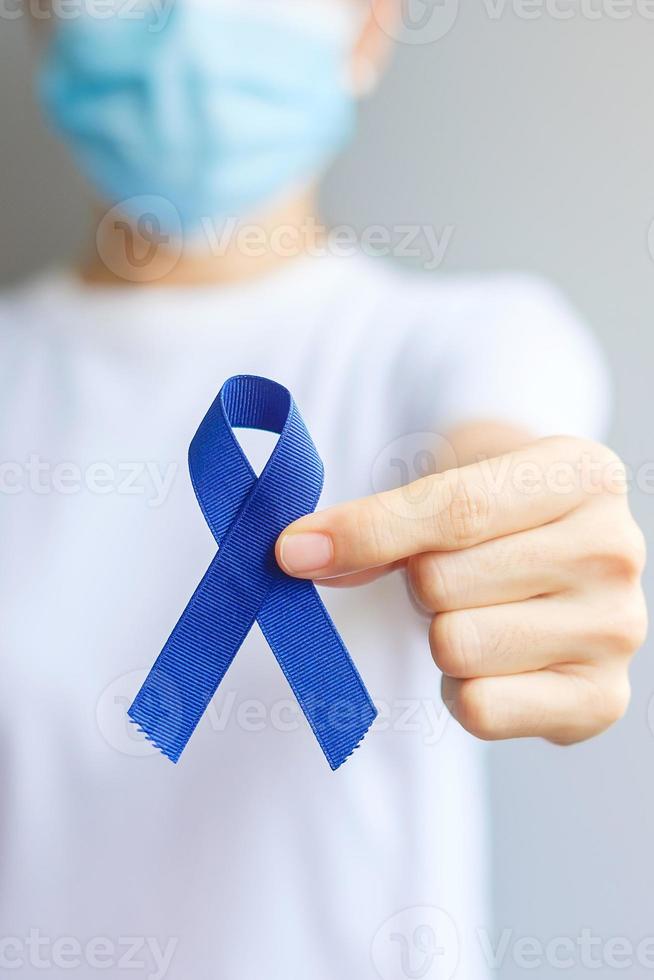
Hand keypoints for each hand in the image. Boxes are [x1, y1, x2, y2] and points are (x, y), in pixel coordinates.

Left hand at [276, 436, 646, 743]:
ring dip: (441, 635)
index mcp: (582, 474)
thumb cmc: (490, 516)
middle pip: (444, 582)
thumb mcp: (445, 485)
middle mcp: (614, 549)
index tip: (293, 550)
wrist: (548, 554)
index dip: (366, 532)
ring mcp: (616, 629)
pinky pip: (480, 708)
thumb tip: (299, 555)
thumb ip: (378, 522)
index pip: (455, 508)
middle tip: (451, 573)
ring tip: (477, 610)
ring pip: (456, 646)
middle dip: (420, 583)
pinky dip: (462, 691)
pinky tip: (492, 660)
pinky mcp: (601, 700)